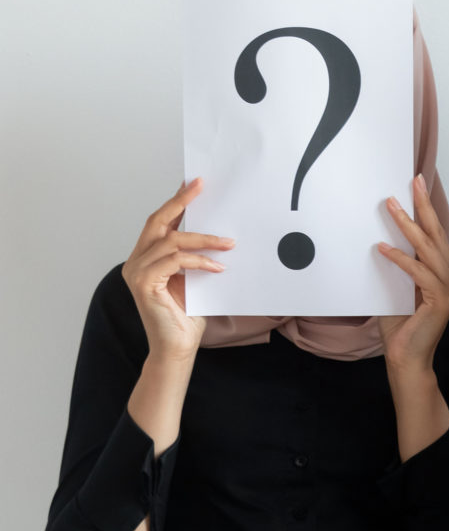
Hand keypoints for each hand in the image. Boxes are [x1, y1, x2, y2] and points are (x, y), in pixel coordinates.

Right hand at [121, 179, 229, 358]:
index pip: (160, 222)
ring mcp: (137, 271)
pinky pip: (175, 261)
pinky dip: (199, 261)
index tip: (194, 183)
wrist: (178, 346)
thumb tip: (218, 233)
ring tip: (230, 243)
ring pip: (171, 241)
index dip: (176, 201)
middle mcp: (137, 260)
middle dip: (181, 202)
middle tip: (202, 187)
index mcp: (147, 257)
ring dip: (204, 239)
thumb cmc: (188, 314)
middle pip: (157, 222)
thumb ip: (195, 256)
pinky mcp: (144, 283)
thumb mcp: (195, 278)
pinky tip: (218, 268)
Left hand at [377, 176, 448, 377]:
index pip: (436, 236)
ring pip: (428, 250)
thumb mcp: (397, 288)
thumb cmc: (401, 326)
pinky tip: (382, 248)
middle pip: (437, 235)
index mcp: (447, 274)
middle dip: (424, 207)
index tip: (416, 187)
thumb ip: (397, 267)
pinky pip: (419, 273)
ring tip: (391, 206)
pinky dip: (400, 259)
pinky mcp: (441, 300)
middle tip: (414, 182)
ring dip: (408, 226)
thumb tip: (379, 238)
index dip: (427, 211)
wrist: (406, 357)